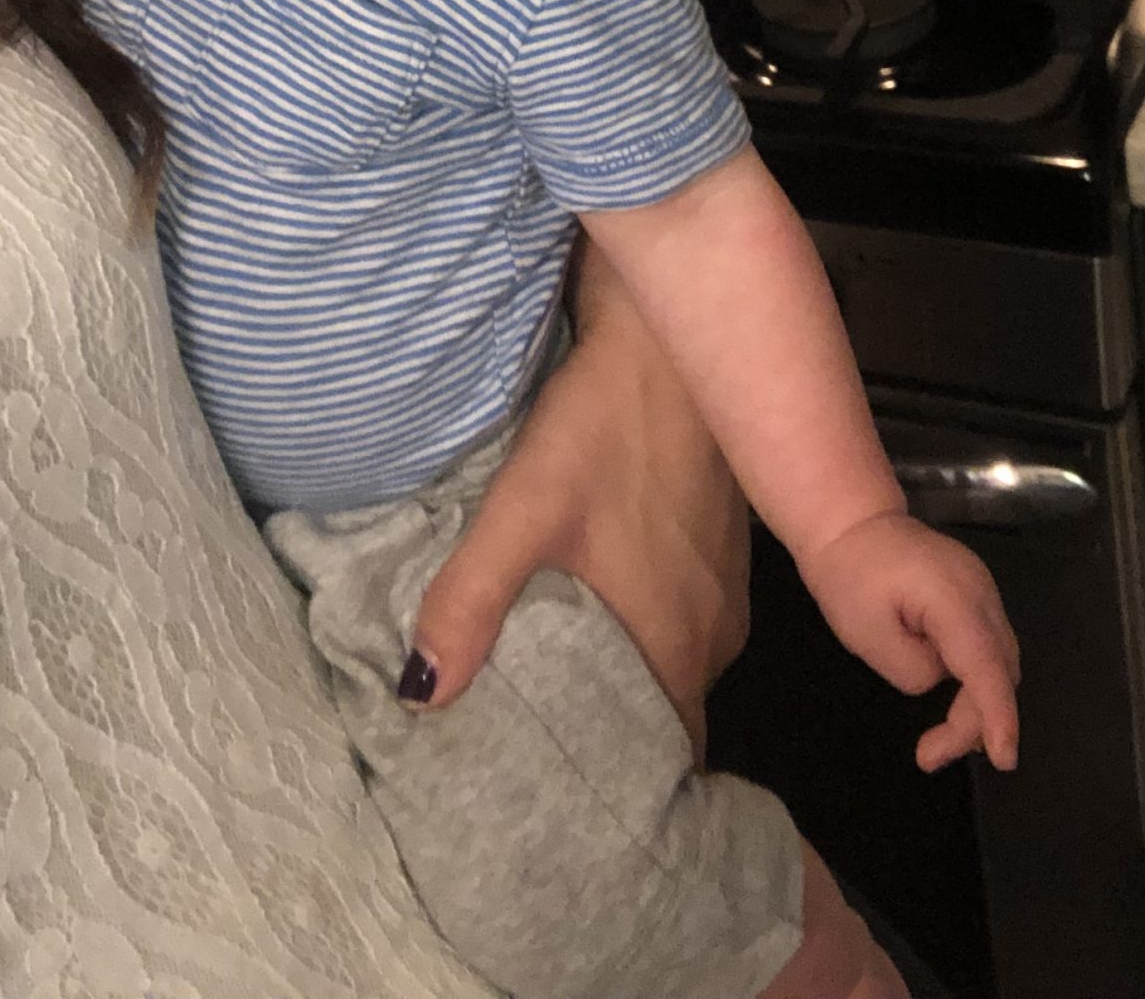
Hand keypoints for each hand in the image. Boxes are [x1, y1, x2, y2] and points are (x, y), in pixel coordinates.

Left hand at [405, 242, 747, 751]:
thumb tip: (418, 697)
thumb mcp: (521, 510)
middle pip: (668, 714)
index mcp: (673, 644)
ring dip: (627, 676)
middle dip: (609, 734)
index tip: (563, 805)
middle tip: (534, 745)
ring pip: (676, 662)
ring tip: (552, 685)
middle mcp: (714, 634)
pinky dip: (644, 627)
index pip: (664, 755)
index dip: (620, 786)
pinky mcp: (723, 548)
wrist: (668, 340)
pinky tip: (595, 607)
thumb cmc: (602, 429)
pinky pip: (686, 616)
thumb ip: (470, 602)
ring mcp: (726, 589)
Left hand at [803, 508, 1019, 773]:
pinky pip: (989, 645)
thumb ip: (915, 671)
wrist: (849, 521)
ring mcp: (982, 589)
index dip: (998, 717)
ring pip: (1001, 659)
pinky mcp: (975, 594)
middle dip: (978, 721)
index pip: (987, 667)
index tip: (1003, 760)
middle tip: (931, 754)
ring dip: (981, 703)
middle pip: (1000, 669)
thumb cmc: (849, 575)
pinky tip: (957, 704)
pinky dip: (980, 679)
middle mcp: (981, 592)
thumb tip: (939, 680)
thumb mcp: (868, 636)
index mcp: (954, 598)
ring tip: (941, 741)